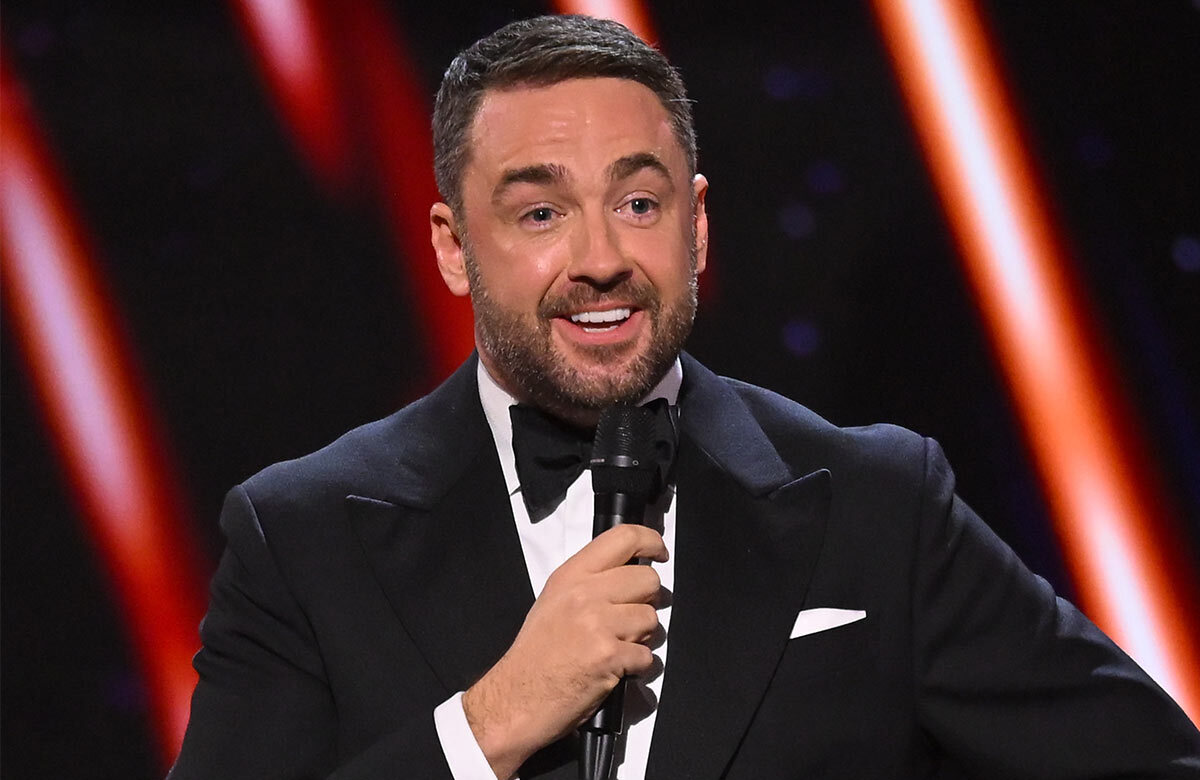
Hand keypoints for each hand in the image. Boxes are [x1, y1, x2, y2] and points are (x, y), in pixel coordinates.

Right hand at [462, 524, 666, 777]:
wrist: (516, 697)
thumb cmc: (535, 654)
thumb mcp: (554, 601)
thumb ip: (590, 582)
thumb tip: (630, 576)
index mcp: (571, 576)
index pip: (623, 539)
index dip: (650, 541)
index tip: (658, 553)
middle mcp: (585, 594)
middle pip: (648, 581)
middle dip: (649, 601)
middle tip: (631, 618)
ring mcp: (598, 624)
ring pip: (652, 620)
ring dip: (642, 638)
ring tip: (616, 647)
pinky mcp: (609, 656)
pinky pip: (648, 656)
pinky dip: (637, 667)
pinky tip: (614, 669)